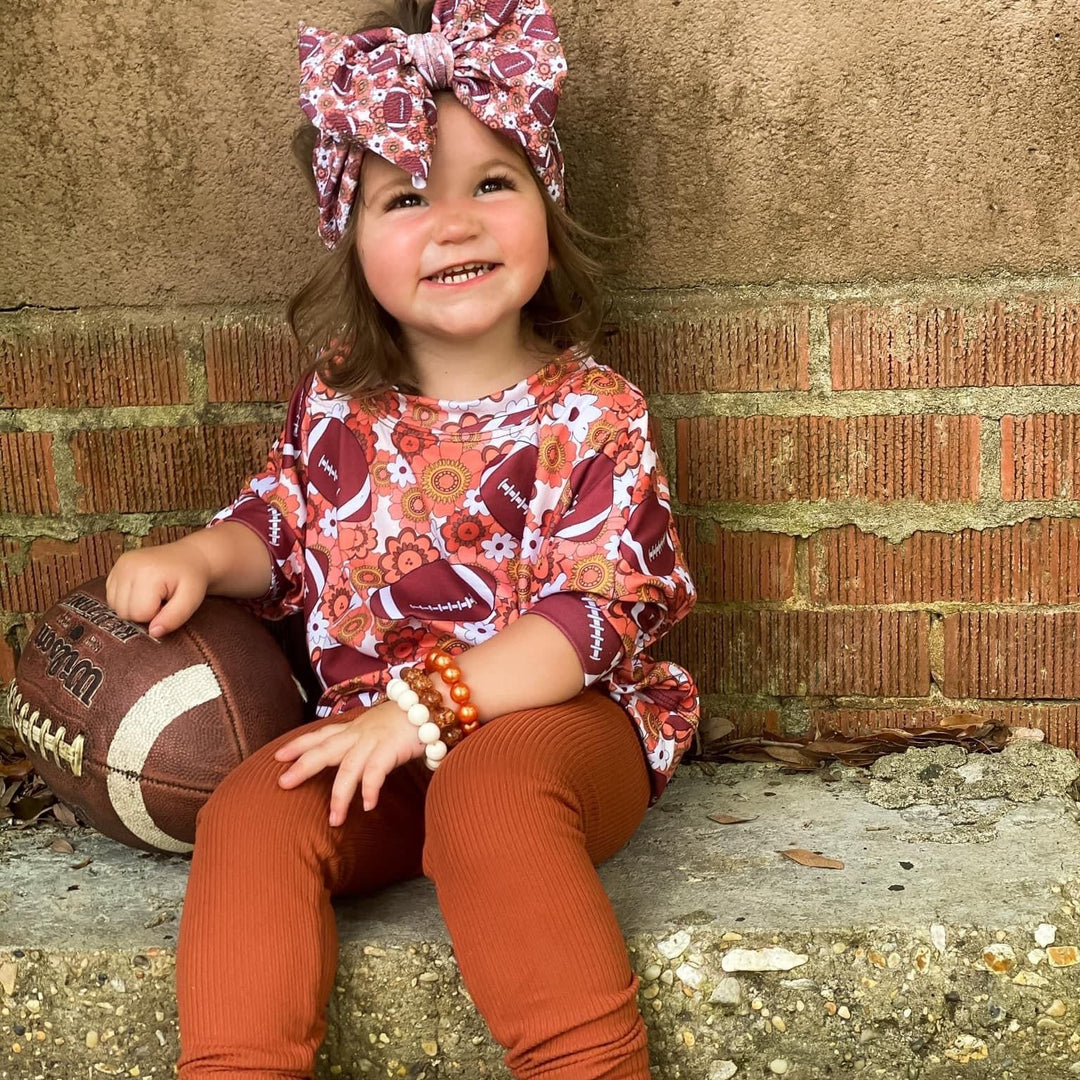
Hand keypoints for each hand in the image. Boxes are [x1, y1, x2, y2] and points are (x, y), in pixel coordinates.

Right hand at [105, 542, 212, 638]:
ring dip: (134, 607)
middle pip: (124, 612)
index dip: (156, 615)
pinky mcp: (115, 568)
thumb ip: (174, 618)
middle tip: (162, 599)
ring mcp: (119, 565)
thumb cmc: (192, 578)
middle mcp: (128, 566)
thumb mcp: (191, 599)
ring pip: (115, 607)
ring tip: (153, 595)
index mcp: (147, 573)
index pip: (139, 614)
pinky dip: (126, 600)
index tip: (168, 603)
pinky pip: (112, 597)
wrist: (190, 556)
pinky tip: (143, 591)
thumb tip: (153, 633)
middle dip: (144, 612)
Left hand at [273, 699, 427, 824]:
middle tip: (282, 783)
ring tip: (334, 820)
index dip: (298, 744)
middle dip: (303, 766)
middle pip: (324, 750)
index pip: (320, 734)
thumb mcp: (380, 729)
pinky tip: (367, 806)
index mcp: (355, 728)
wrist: (432, 702)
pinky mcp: (391, 747)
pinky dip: (370, 788)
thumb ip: (366, 743)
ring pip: (348, 768)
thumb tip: (355, 761)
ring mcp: (374, 739)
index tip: (277, 756)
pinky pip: (376, 771)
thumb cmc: (409, 719)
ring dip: (340, 795)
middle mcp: (359, 733)